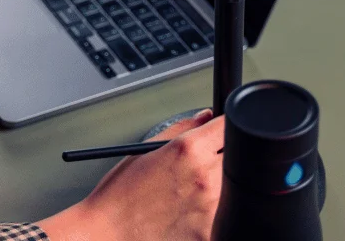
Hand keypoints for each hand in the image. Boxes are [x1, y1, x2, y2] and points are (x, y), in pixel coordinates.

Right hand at [39, 110, 224, 240]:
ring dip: (221, 186)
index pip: (229, 126)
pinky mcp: (211, 234)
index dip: (226, 129)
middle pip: (236, 157)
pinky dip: (215, 213)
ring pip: (234, 187)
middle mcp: (205, 176)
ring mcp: (212, 208)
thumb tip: (206, 116)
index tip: (224, 134)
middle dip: (223, 158)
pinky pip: (226, 216)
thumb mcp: (146, 150)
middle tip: (202, 169)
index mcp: (189, 149)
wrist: (108, 234)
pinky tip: (190, 214)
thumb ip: (183, 128)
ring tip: (191, 194)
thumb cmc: (120, 196)